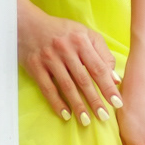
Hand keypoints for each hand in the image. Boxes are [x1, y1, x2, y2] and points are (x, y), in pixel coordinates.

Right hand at [17, 0, 122, 125]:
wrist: (27, 24)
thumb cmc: (61, 31)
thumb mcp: (85, 34)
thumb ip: (102, 53)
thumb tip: (115, 78)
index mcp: (81, 40)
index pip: (98, 67)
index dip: (108, 86)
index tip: (117, 102)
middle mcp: (65, 49)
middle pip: (83, 79)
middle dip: (95, 100)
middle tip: (104, 116)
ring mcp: (49, 58)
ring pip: (66, 86)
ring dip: (77, 105)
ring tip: (86, 120)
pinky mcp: (35, 66)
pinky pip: (47, 88)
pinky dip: (57, 102)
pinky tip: (65, 114)